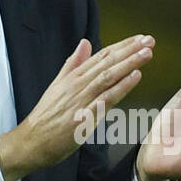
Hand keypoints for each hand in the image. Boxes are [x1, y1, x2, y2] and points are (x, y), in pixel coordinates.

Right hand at [0, 34, 153, 180]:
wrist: (30, 141)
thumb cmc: (45, 116)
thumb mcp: (57, 85)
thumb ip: (73, 64)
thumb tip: (85, 43)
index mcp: (73, 77)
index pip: (101, 56)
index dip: (122, 46)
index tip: (139, 38)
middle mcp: (78, 85)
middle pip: (107, 63)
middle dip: (130, 50)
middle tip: (149, 40)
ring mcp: (81, 100)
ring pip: (109, 77)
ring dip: (129, 63)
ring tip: (146, 53)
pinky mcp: (84, 117)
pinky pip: (106, 99)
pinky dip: (121, 86)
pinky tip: (135, 77)